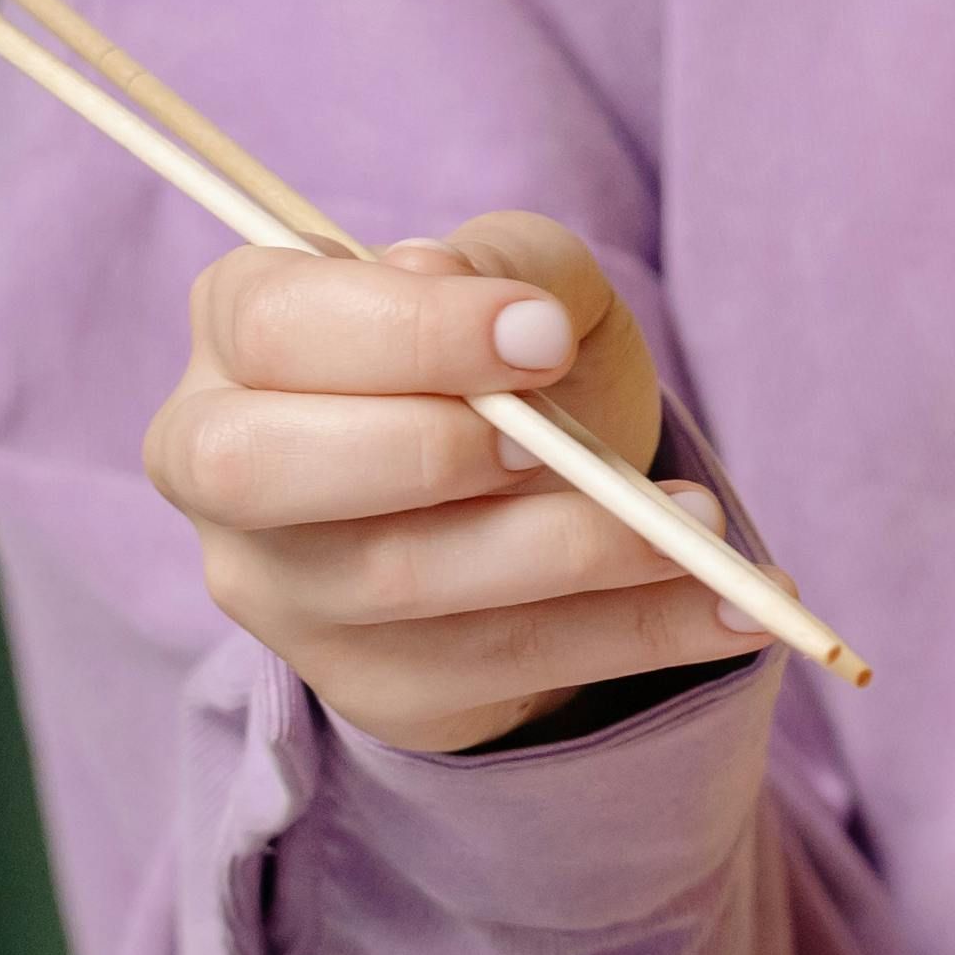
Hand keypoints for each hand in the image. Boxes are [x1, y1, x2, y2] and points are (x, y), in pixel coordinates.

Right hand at [143, 212, 769, 754]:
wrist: (547, 499)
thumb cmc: (512, 362)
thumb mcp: (524, 281)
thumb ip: (499, 265)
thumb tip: (445, 280)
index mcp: (240, 334)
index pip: (273, 327)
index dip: (404, 334)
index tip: (541, 336)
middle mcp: (221, 470)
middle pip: (261, 469)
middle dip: (427, 450)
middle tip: (555, 441)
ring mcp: (288, 594)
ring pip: (403, 580)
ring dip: (571, 549)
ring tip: (699, 524)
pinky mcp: (378, 689)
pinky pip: (510, 665)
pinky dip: (640, 634)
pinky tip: (734, 608)